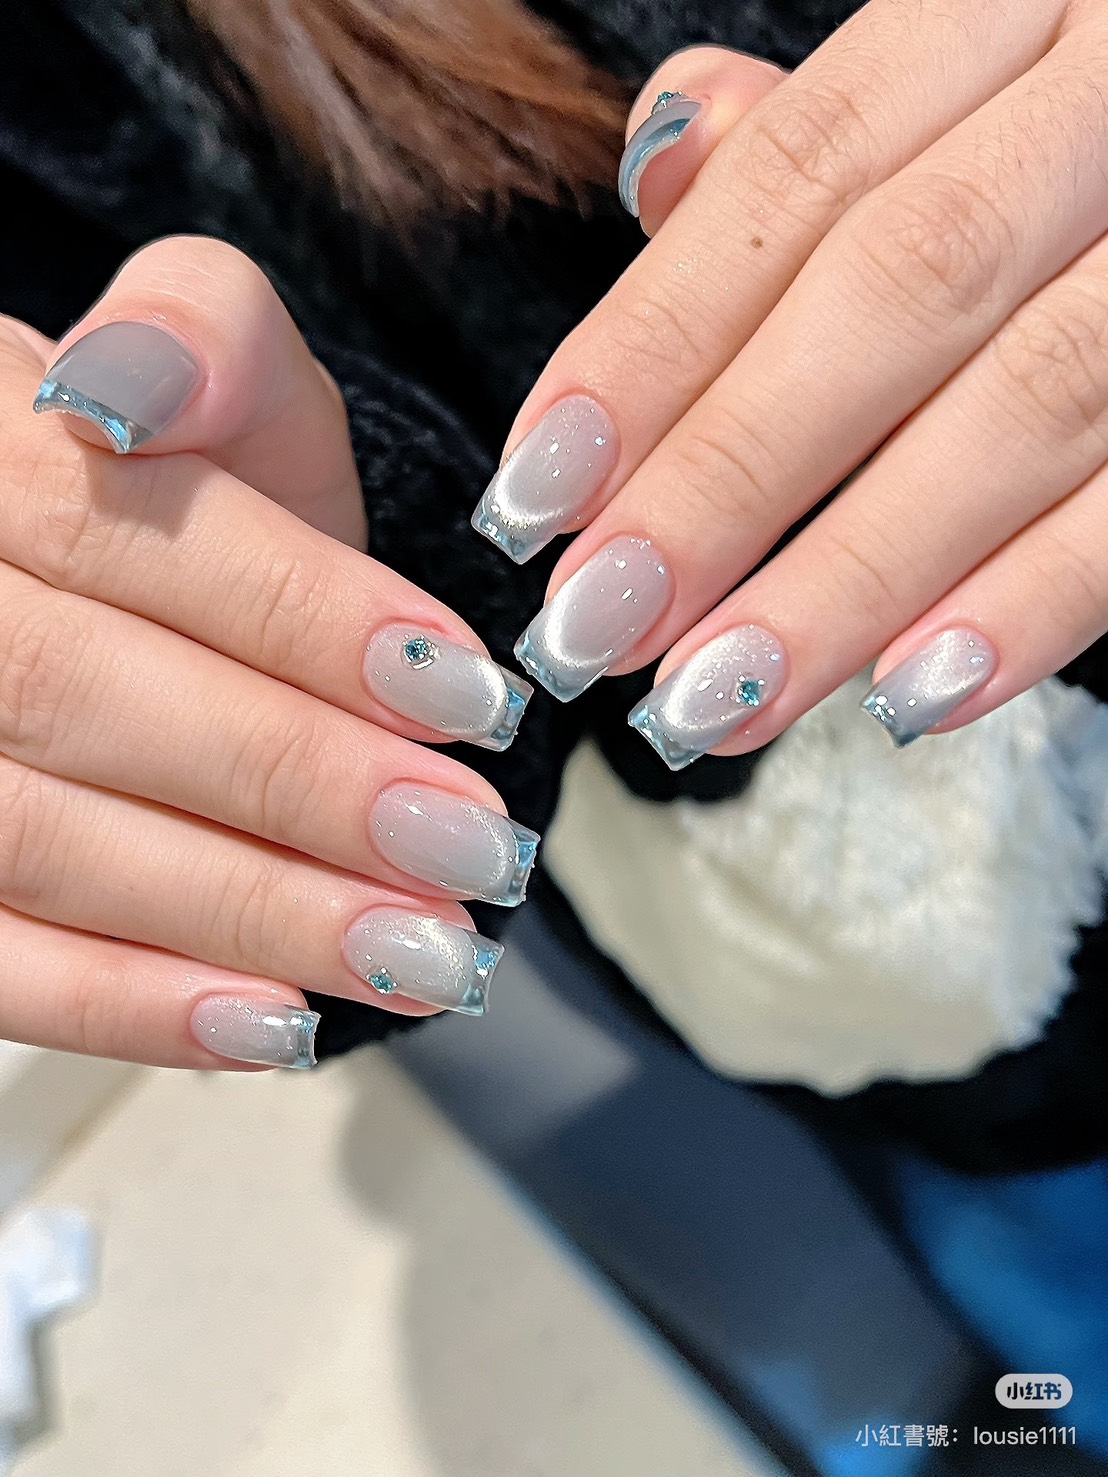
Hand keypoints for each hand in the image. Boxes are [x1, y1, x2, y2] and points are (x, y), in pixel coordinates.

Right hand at [0, 237, 535, 1069]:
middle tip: (466, 849)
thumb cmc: (195, 488)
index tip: (465, 696)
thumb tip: (128, 388)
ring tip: (418, 949)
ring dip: (243, 910)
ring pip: (35, 838)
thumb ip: (202, 340)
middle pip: (71, 693)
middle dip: (292, 782)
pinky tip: (275, 1025)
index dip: (295, 618)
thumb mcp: (227, 383)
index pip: (111, 528)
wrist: (133, 579)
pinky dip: (129, 1006)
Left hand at [475, 1, 1107, 765]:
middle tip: (599, 625)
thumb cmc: (1090, 107)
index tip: (539, 497)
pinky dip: (1039, 598)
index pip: (800, 177)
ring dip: (854, 576)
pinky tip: (916, 692)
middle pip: (898, 292)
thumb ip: (819, 132)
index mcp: (1013, 0)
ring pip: (1027, 405)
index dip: (655, 345)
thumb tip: (664, 175)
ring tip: (718, 697)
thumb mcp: (967, 56)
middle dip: (730, 478)